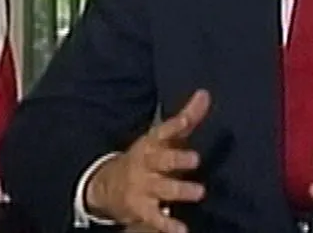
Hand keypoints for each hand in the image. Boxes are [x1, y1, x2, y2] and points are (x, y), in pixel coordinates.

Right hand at [85, 89, 210, 232]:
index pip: (162, 132)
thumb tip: (205, 93)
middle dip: (176, 159)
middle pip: (160, 160)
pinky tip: (182, 230)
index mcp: (151, 143)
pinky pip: (155, 218)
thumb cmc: (148, 157)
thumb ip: (186, 118)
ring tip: (199, 192)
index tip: (186, 121)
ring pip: (161, 189)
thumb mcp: (163, 137)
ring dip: (179, 190)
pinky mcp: (140, 210)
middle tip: (196, 159)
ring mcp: (142, 187)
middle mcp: (145, 164)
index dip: (174, 126)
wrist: (107, 185)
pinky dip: (167, 225)